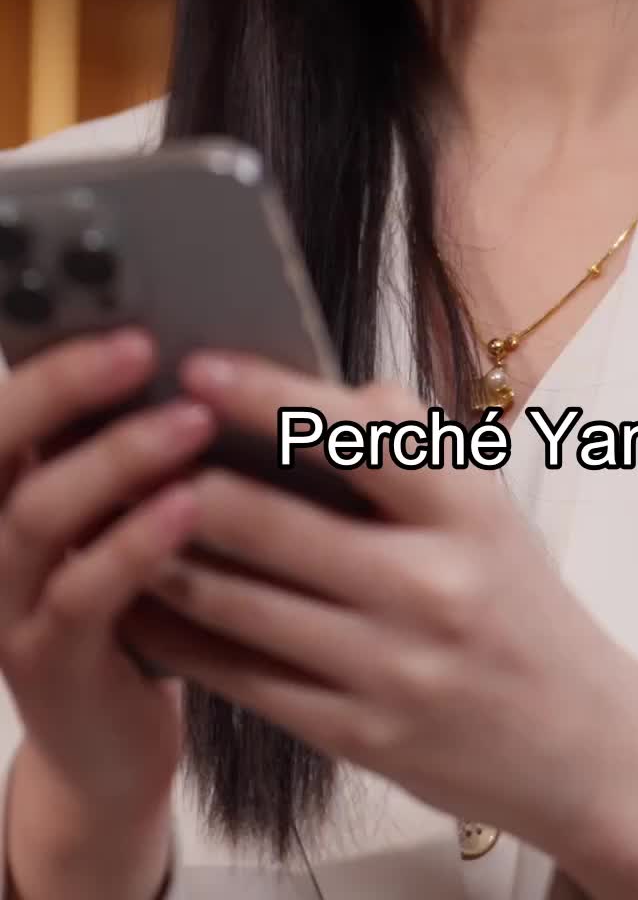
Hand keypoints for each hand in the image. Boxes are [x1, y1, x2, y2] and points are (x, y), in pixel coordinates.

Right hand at [0, 328, 215, 813]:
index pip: (7, 402)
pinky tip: (188, 507)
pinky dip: (133, 544)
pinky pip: (79, 594)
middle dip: (63, 385)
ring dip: (114, 460)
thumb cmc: (140, 598)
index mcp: (8, 482)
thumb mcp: (128, 508)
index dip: (46, 352)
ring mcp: (8, 601)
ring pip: (35, 513)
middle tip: (140, 345)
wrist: (110, 743)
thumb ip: (144, 439)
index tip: (102, 294)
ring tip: (190, 421)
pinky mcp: (47, 662)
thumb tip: (217, 350)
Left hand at [120, 352, 637, 873]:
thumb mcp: (485, 509)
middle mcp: (430, 584)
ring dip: (163, 557)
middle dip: (185, 481)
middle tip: (127, 446)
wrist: (579, 741)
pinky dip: (182, 636)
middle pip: (274, 522)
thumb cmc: (516, 604)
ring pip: (241, 603)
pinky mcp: (356, 733)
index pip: (359, 434)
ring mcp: (390, 666)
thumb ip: (405, 449)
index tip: (199, 367)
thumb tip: (307, 387)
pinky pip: (243, 677)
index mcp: (465, 509)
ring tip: (115, 518)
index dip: (269, 397)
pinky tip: (146, 606)